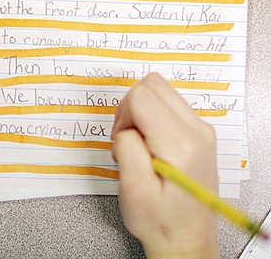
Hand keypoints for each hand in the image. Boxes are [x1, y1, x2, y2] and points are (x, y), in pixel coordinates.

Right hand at [112, 73, 219, 258]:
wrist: (186, 238)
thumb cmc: (161, 221)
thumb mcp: (133, 190)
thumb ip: (126, 148)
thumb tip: (126, 127)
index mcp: (181, 144)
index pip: (142, 96)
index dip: (122, 116)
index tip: (121, 141)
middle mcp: (197, 130)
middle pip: (152, 84)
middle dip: (129, 108)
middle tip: (126, 139)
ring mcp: (200, 129)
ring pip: (159, 91)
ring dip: (139, 111)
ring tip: (137, 145)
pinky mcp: (197, 132)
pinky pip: (166, 104)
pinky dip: (149, 117)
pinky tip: (147, 143)